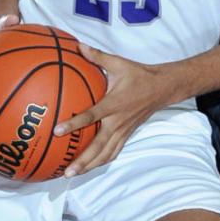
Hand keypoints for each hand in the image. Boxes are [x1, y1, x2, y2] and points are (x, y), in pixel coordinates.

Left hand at [53, 43, 171, 176]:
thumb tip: (77, 45)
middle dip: (82, 160)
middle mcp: (118, 121)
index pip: (91, 116)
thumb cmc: (139, 75)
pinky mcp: (127, 135)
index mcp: (114, 103)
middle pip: (98, 146)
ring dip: (89, 166)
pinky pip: (113, 152)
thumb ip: (97, 56)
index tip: (57, 131)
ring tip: (72, 175)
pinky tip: (88, 168)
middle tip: (66, 172)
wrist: (162, 88)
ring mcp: (123, 131)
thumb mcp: (119, 63)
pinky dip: (101, 161)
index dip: (74, 123)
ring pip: (106, 154)